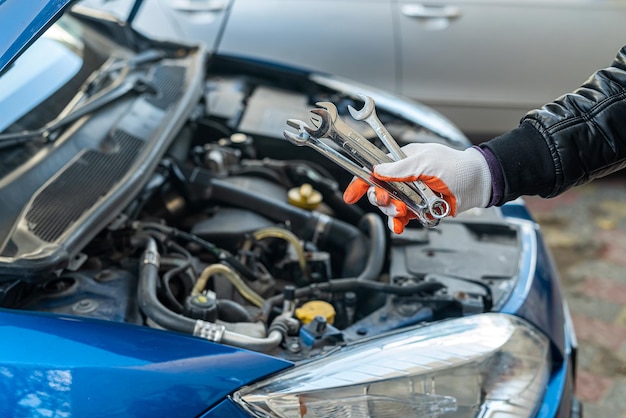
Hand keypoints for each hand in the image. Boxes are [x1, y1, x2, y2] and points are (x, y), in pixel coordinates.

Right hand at [343, 143, 491, 233]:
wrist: (479, 183)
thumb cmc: (457, 166)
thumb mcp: (427, 162)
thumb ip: (401, 168)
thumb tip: (378, 170)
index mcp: (401, 161)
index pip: (373, 170)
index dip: (360, 182)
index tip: (351, 194)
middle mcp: (403, 178)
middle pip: (378, 192)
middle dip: (380, 199)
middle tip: (389, 202)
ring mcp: (411, 194)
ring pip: (389, 207)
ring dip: (391, 212)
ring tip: (402, 212)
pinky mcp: (419, 209)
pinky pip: (402, 219)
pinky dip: (398, 224)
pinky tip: (399, 226)